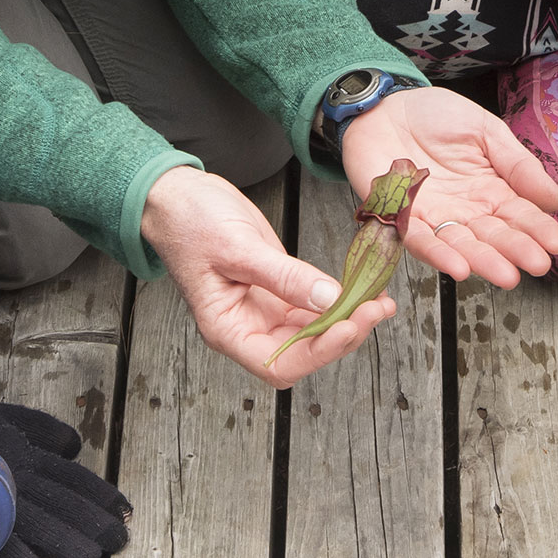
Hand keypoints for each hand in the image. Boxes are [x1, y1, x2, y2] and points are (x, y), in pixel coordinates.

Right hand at [0, 398, 130, 557]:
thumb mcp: (5, 415)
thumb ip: (41, 428)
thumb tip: (74, 446)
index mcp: (27, 454)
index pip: (72, 477)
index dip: (100, 493)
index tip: (124, 508)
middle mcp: (16, 476)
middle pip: (63, 502)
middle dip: (94, 522)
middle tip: (120, 541)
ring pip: (39, 524)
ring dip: (66, 543)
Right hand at [142, 165, 395, 389]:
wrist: (178, 196)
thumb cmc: (192, 222)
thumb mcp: (238, 247)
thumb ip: (284, 277)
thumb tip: (329, 299)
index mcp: (227, 329)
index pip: (279, 362)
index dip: (317, 351)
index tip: (348, 324)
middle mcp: (247, 328)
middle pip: (302, 352)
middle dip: (342, 334)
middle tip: (377, 309)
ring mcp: (263, 311)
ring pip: (313, 331)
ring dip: (347, 320)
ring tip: (379, 301)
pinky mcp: (276, 290)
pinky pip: (312, 305)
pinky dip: (337, 301)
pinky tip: (360, 291)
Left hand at [341, 87, 557, 285]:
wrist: (387, 106)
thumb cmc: (436, 116)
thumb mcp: (487, 131)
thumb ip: (518, 164)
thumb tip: (554, 199)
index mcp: (492, 190)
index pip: (520, 214)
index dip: (539, 229)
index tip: (557, 243)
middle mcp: (467, 211)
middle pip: (495, 235)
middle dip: (517, 251)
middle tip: (537, 264)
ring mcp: (436, 217)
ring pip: (462, 245)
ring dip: (483, 261)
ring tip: (506, 275)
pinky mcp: (402, 218)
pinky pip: (420, 240)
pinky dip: (438, 255)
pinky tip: (457, 268)